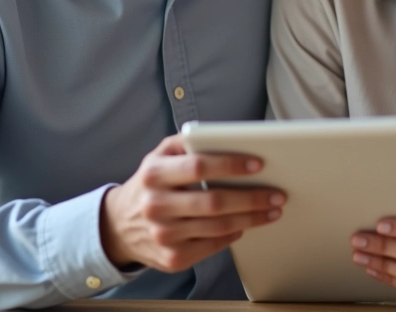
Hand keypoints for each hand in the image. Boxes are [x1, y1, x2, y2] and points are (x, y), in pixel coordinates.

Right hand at [100, 133, 284, 271]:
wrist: (118, 225)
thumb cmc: (150, 182)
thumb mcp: (160, 155)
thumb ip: (188, 142)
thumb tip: (227, 137)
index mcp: (154, 174)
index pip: (198, 166)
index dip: (230, 165)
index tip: (258, 165)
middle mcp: (155, 205)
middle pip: (213, 202)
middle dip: (251, 197)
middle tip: (277, 194)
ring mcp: (163, 236)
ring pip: (218, 227)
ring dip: (251, 218)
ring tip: (272, 209)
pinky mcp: (171, 259)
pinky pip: (211, 246)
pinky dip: (232, 235)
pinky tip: (245, 224)